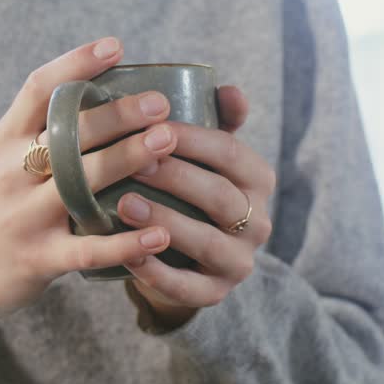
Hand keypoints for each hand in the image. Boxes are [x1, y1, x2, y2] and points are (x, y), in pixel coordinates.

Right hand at [0, 38, 178, 338]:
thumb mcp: (3, 159)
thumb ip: (42, 130)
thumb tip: (106, 91)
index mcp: (5, 141)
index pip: (37, 89)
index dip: (75, 63)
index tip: (115, 46)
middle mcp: (10, 172)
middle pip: (66, 133)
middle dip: (117, 114)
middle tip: (161, 103)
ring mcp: (23, 217)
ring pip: (79, 182)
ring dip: (127, 158)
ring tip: (169, 143)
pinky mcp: (37, 259)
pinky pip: (87, 250)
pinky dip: (125, 243)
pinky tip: (160, 235)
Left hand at [116, 86, 274, 325]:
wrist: (182, 254)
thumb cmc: (188, 188)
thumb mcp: (204, 154)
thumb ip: (215, 119)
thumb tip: (228, 89)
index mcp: (258, 180)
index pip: (231, 153)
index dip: (192, 140)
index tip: (152, 126)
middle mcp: (259, 222)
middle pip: (219, 196)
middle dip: (175, 177)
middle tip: (132, 162)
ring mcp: (239, 262)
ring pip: (206, 241)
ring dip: (165, 221)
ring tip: (124, 203)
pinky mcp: (214, 294)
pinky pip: (187, 286)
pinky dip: (156, 271)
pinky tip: (127, 252)